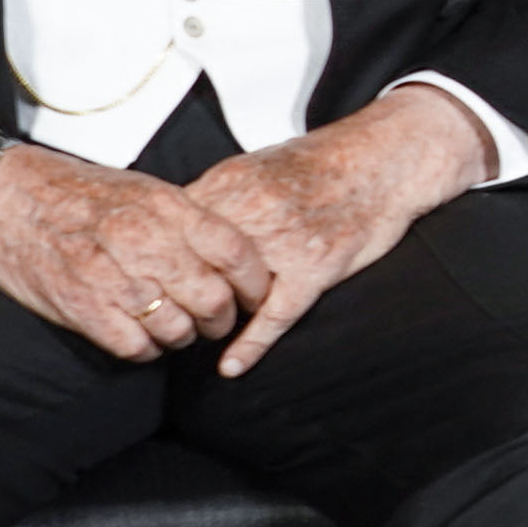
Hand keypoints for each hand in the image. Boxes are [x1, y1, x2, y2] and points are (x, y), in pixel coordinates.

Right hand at [0, 144, 280, 360]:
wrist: (7, 198)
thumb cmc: (80, 194)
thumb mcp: (144, 189)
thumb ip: (188, 221)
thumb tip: (233, 257)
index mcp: (166, 207)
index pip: (235, 252)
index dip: (254, 283)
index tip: (254, 296)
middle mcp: (144, 240)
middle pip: (213, 299)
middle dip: (221, 319)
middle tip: (214, 320)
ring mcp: (112, 275)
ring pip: (177, 329)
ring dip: (182, 336)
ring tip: (173, 327)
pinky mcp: (82, 306)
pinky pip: (135, 347)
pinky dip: (146, 349)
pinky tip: (140, 336)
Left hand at [180, 86, 486, 371]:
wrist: (385, 160)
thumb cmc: (322, 164)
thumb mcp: (257, 164)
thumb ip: (217, 194)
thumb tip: (173, 219)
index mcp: (232, 182)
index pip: (173, 227)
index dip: (155, 255)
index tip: (142, 275)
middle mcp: (253, 212)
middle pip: (194, 264)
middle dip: (177, 292)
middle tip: (165, 313)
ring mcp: (284, 243)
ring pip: (229, 293)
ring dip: (209, 318)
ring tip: (194, 333)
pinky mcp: (315, 269)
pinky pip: (275, 315)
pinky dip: (250, 344)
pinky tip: (230, 366)